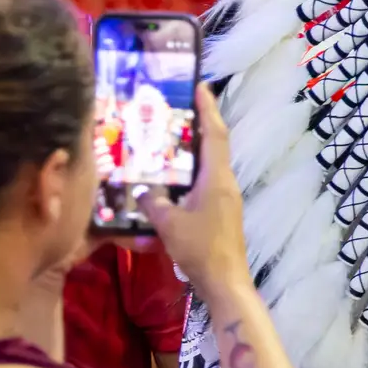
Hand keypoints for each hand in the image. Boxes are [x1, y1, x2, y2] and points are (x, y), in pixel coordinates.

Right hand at [139, 85, 249, 292]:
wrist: (225, 281)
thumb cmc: (199, 249)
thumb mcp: (169, 224)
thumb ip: (153, 203)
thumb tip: (141, 190)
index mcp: (217, 177)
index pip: (214, 133)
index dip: (208, 108)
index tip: (200, 85)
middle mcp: (225, 181)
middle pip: (214, 144)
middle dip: (199, 123)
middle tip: (177, 107)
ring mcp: (226, 197)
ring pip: (210, 163)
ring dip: (194, 148)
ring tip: (171, 137)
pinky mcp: (222, 210)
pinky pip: (207, 179)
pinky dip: (192, 170)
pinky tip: (174, 175)